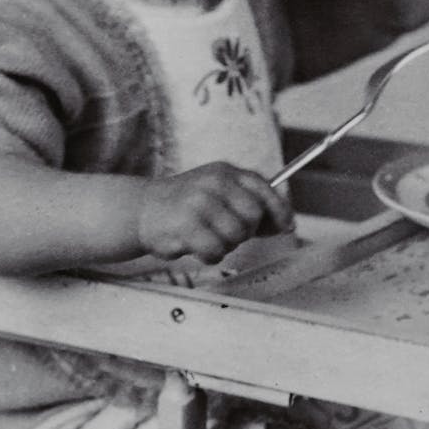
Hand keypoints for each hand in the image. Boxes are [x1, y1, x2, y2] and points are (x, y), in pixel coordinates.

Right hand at [137, 162, 292, 264]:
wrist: (142, 210)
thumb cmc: (186, 206)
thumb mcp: (219, 195)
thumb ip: (251, 208)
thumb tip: (286, 225)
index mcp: (225, 172)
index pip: (264, 187)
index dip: (279, 210)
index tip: (287, 226)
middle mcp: (214, 182)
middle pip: (253, 215)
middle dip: (246, 231)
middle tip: (227, 234)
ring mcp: (199, 201)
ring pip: (236, 236)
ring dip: (225, 245)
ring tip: (206, 238)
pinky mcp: (186, 224)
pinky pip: (215, 250)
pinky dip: (209, 255)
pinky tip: (196, 246)